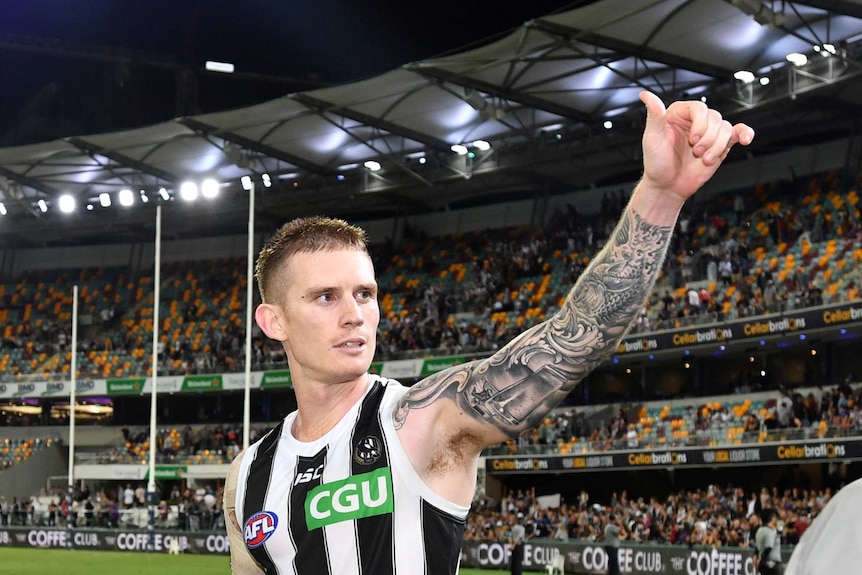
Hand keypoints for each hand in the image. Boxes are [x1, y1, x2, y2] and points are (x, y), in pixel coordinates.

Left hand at [639, 91, 754, 202]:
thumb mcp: (652, 139)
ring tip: (704, 159)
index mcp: (679, 114)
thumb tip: (646, 95)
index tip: (692, 140)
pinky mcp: (720, 144)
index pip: (699, 108)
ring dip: (717, 146)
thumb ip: (654, 116)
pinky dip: (745, 133)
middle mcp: (695, 120)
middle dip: (708, 139)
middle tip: (695, 153)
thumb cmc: (657, 163)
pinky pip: (738, 132)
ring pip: (726, 128)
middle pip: (715, 118)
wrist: (668, 186)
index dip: (700, 124)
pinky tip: (746, 139)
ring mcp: (709, 132)